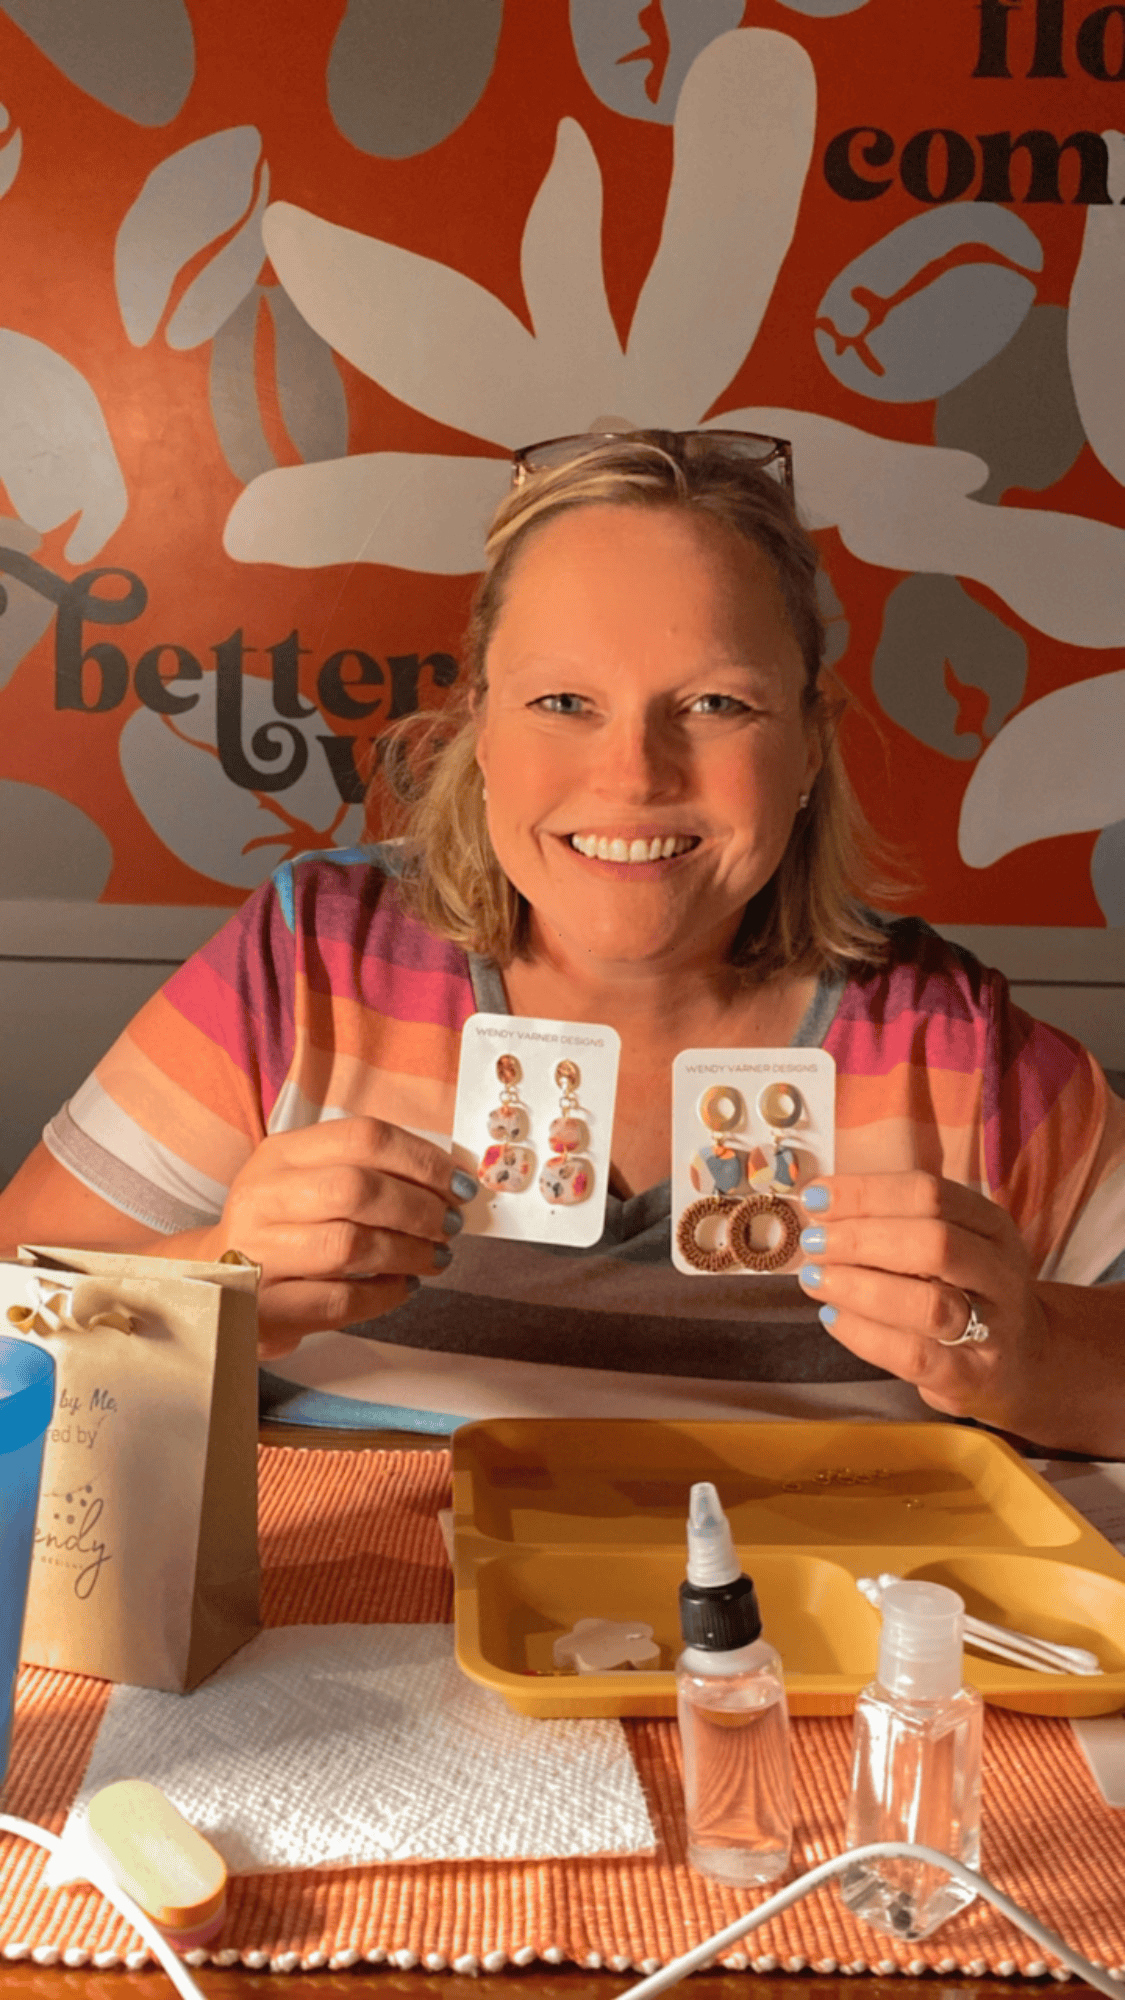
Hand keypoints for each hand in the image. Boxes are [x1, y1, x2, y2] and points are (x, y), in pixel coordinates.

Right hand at [198, 1117, 478, 1358]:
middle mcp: (263, 1196)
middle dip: (419, 1208)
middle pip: (357, 1189)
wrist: (215, 1280)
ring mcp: (258, 1252)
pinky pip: (340, 1299)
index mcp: (281, 1154)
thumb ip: (366, 1171)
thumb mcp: (307, 1180)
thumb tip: (449, 1181)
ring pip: (350, 1245)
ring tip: (436, 1257)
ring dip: (408, 1253)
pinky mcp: (265, 1305)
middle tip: (450, 1225)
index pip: (362, 1137)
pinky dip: (384, 1294)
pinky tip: (404, 1287)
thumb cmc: (282, 1226)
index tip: (458, 1184)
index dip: (422, 1160)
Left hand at [794, 1171, 1050, 1431]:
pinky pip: (914, 1356)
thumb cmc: (962, 1292)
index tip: (816, 1197)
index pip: (930, 1194)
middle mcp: (1000, 1273)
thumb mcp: (948, 1246)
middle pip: (934, 1243)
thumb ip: (893, 1223)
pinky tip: (832, 1317)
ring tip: (815, 1279)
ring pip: (928, 1304)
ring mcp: (994, 1329)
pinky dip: (865, 1334)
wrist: (1017, 1365)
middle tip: (814, 1241)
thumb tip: (818, 1205)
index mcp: (991, 1226)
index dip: (867, 1192)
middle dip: (862, 1239)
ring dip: (860, 1288)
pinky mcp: (971, 1377)